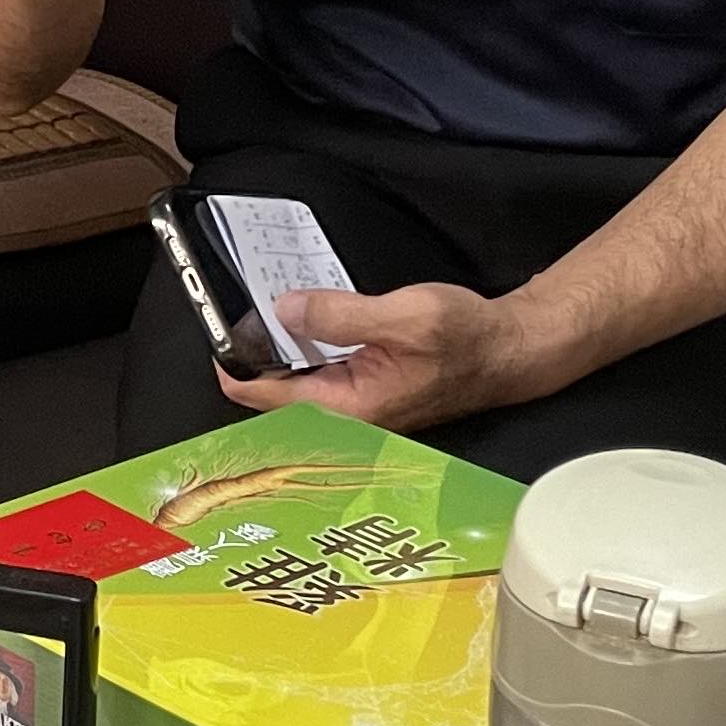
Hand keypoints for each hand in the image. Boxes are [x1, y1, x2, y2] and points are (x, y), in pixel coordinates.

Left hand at [217, 282, 577, 435]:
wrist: (512, 348)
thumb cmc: (467, 338)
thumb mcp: (402, 317)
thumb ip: (340, 316)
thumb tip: (285, 312)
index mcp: (353, 408)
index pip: (272, 398)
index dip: (236, 370)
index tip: (213, 342)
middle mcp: (351, 413)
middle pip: (279, 393)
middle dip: (253, 358)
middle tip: (229, 318)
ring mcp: (360, 402)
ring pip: (300, 379)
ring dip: (279, 351)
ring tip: (256, 315)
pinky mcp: (368, 386)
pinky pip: (322, 369)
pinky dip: (306, 346)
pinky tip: (299, 321)